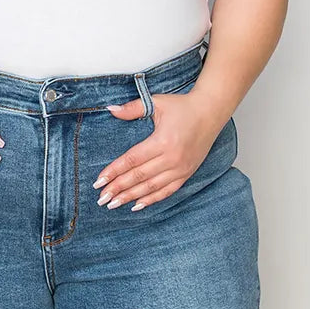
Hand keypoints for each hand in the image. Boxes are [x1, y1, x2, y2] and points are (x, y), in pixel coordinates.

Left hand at [92, 91, 225, 210]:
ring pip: (151, 187)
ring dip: (130, 197)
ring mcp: (181, 168)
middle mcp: (172, 158)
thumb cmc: (183, 106)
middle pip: (138, 177)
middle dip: (118, 189)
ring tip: (113, 204)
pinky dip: (151, 199)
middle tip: (101, 198)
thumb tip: (110, 110)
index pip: (131, 160)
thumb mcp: (157, 103)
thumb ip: (132, 108)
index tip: (98, 181)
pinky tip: (137, 205)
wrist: (211, 111)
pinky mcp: (187, 173)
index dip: (114, 172)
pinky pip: (167, 191)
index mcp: (162, 141)